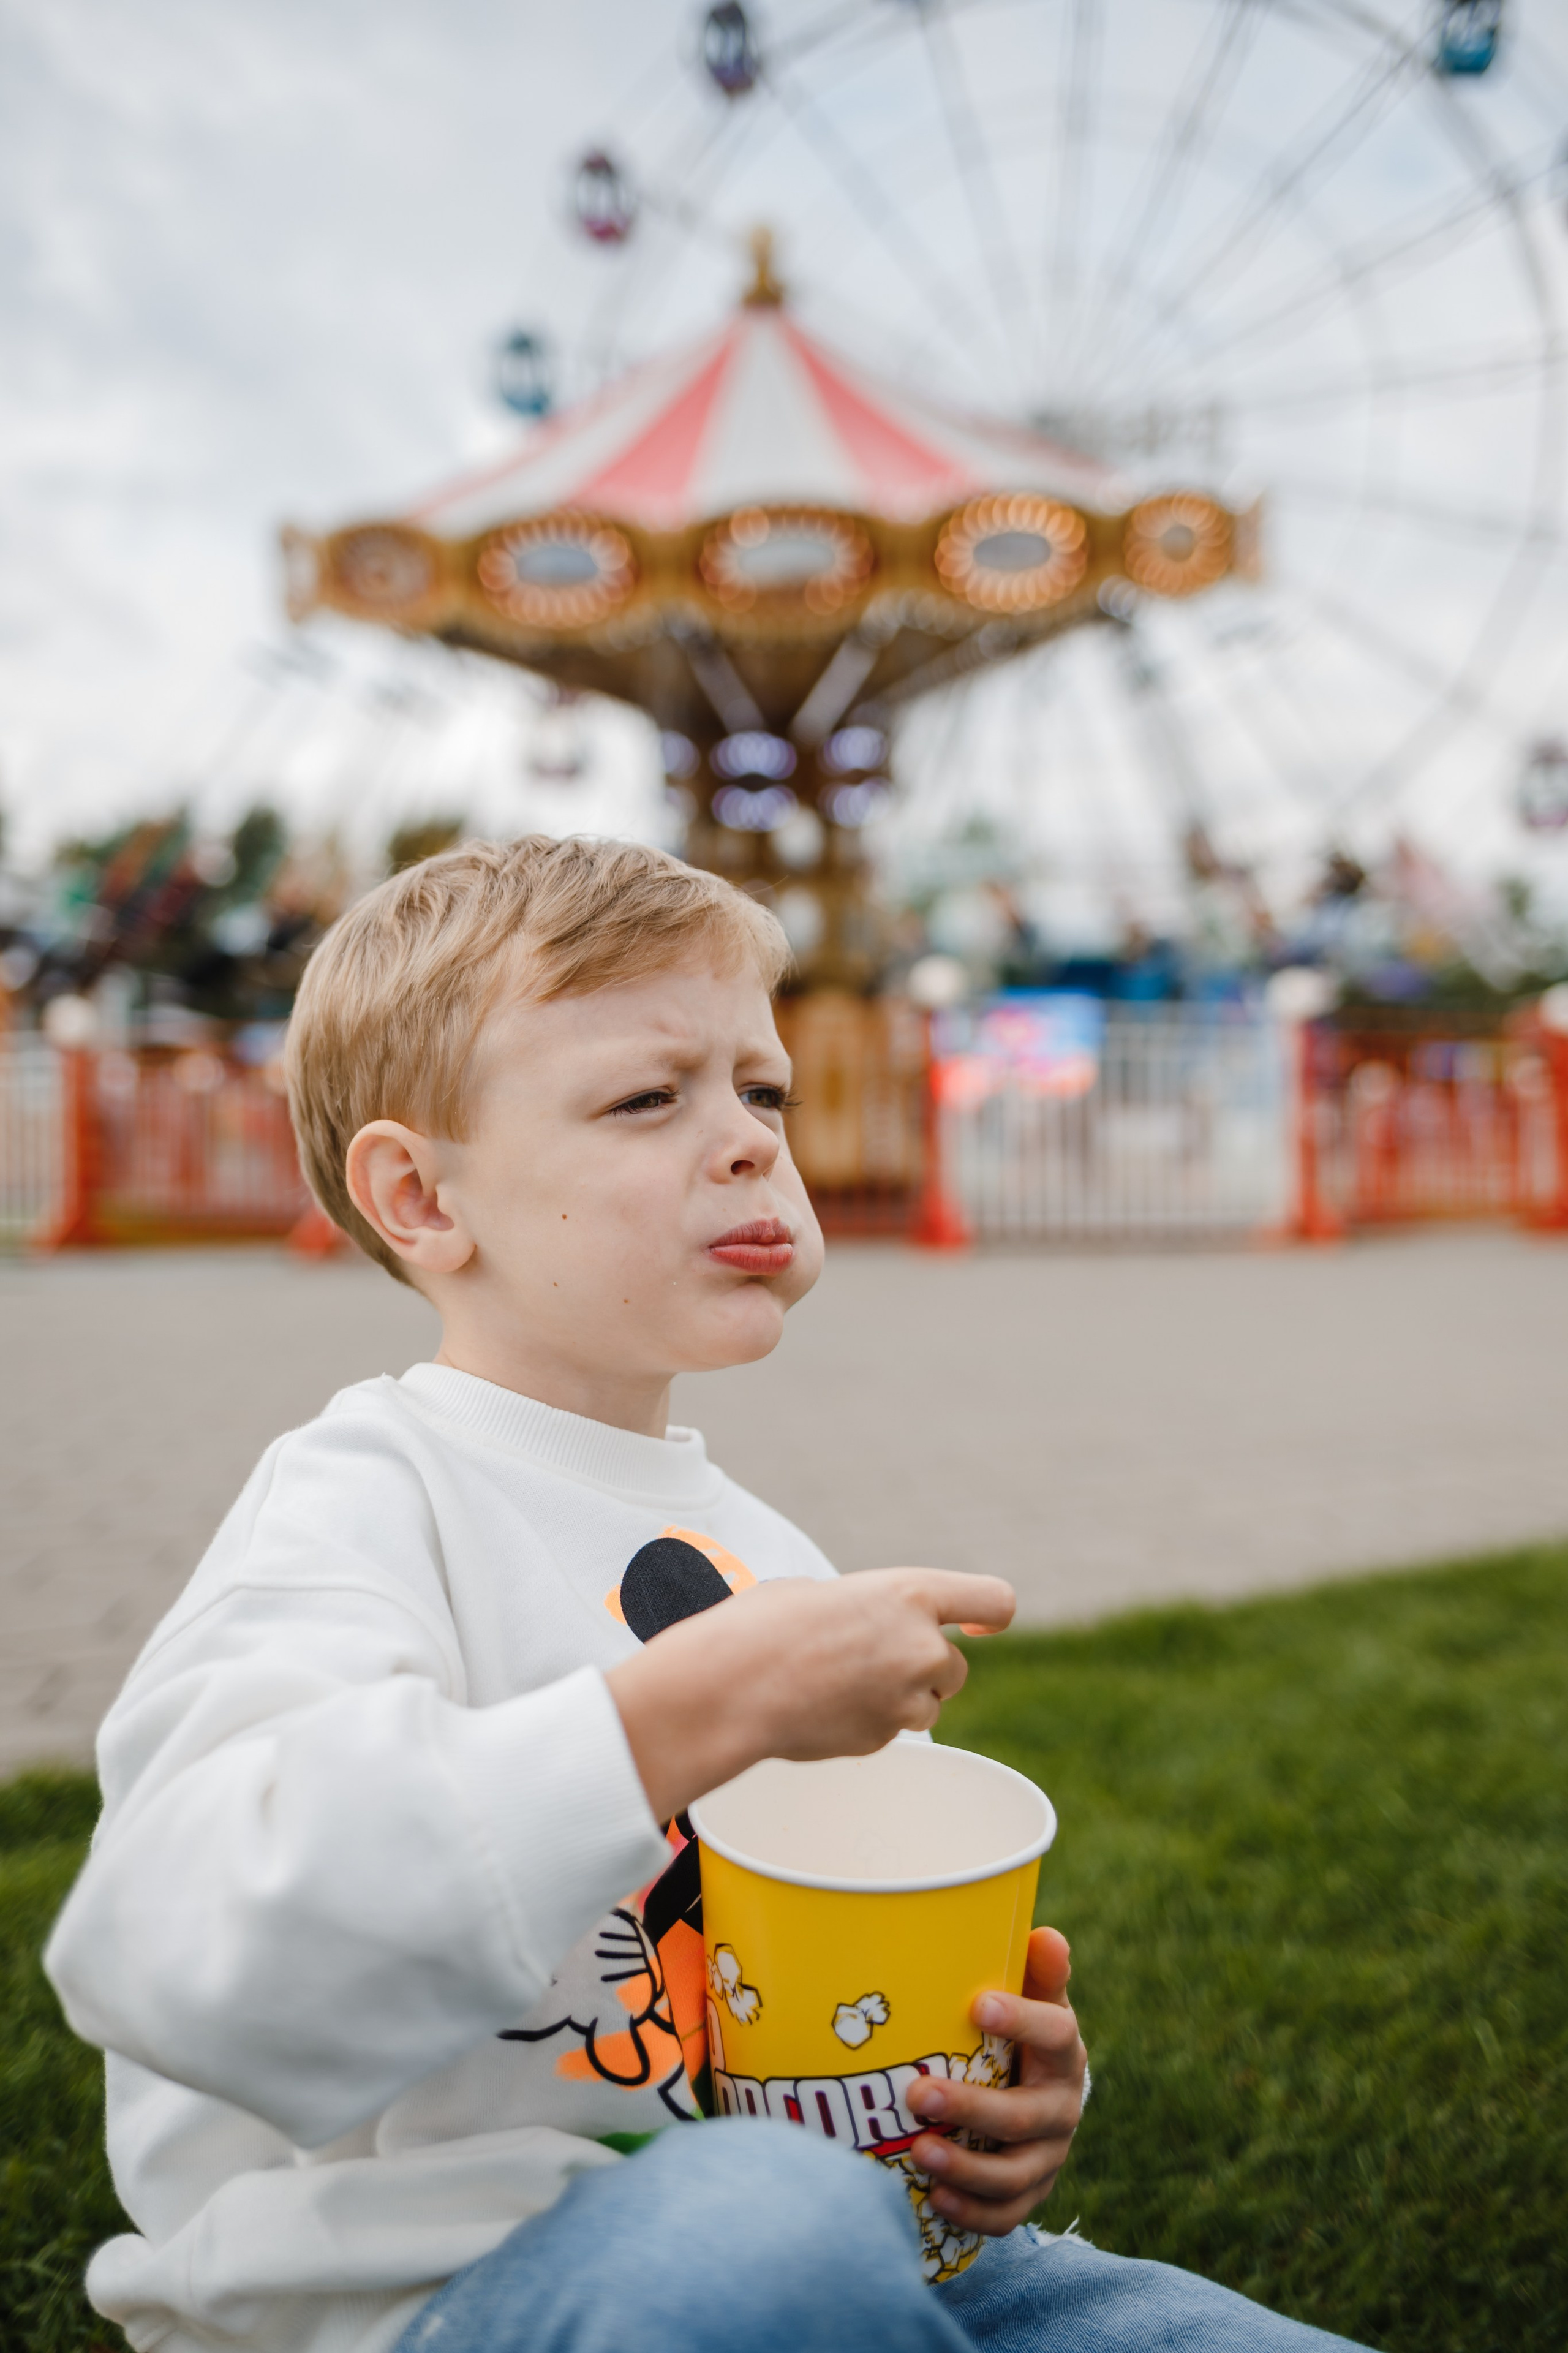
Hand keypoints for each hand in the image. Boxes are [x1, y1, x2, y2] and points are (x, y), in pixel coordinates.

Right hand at [606, 1568, 1013, 1821]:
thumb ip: (871, 1609)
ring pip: (927, 1706)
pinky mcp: (882, 1740)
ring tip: (838, 1683)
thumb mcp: (825, 1593)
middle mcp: (920, 1649)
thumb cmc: (763, 1626)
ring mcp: (905, 1701)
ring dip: (898, 1697)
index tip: (978, 1626)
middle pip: (954, 1667)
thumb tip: (875, 1630)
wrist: (729, 1686)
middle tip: (870, 1659)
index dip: (990, 1616)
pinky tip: (821, 1707)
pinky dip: (866, 1721)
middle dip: (923, 1669)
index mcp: (910, 1595)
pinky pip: (889, 1730)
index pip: (994, 1601)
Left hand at [906, 1927, 1085, 2235]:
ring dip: (966, 2166)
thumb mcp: (1034, 1999)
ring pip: (1013, 2174)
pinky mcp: (1030, 2194)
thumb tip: (1044, 1935)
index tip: (978, 2004)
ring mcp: (1047, 2157)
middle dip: (970, 2107)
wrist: (1042, 2092)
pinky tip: (933, 2197)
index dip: (1022, 2020)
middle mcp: (1061, 2108)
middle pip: (1023, 2115)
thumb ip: (1037, 1971)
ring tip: (919, 2152)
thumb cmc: (1022, 2033)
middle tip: (917, 2093)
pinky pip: (1006, 2214)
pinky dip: (971, 2211)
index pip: (1055, 2035)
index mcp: (1063, 2053)